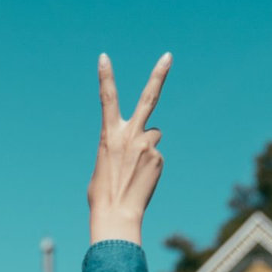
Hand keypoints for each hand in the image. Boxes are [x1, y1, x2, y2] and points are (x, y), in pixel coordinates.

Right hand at [88, 52, 170, 244]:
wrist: (116, 214)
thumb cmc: (102, 194)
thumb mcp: (103, 164)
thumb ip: (120, 147)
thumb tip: (142, 146)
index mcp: (108, 135)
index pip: (106, 99)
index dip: (105, 76)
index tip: (104, 57)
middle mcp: (130, 135)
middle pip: (148, 98)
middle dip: (158, 75)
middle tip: (168, 56)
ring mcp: (147, 145)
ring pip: (153, 136)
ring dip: (147, 147)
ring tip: (135, 171)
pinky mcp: (159, 158)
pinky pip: (156, 156)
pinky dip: (150, 166)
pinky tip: (141, 180)